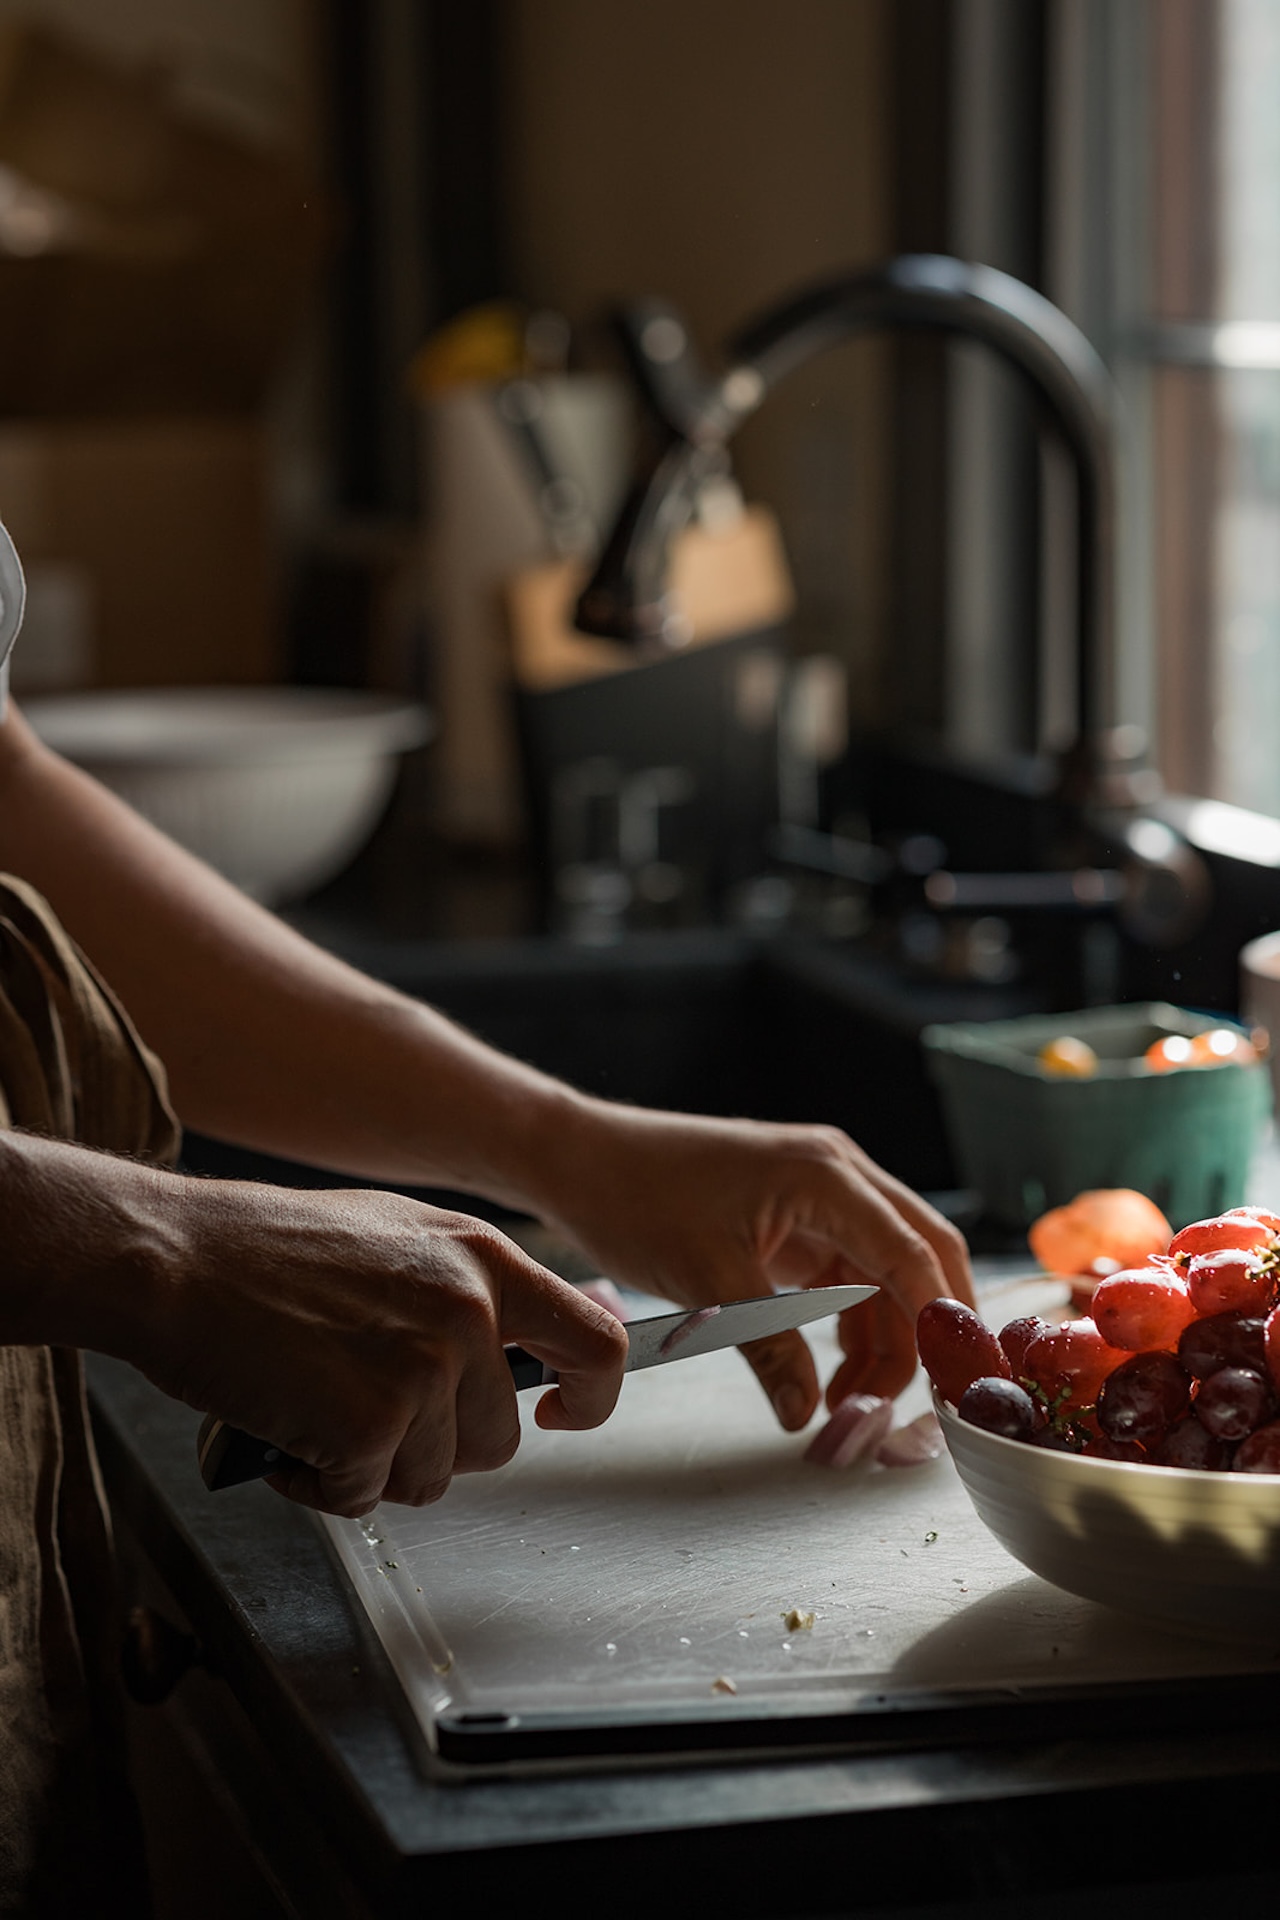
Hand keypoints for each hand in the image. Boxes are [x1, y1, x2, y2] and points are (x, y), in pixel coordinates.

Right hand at [143, 1180, 627, 1516]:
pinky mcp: (370, 1423)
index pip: (596, 1343)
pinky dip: (321, 1482)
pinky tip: (287, 1429)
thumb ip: (465, 1285)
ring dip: (373, 1464)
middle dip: (435, 1443)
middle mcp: (469, 1309)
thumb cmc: (265, 1247)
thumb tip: (520, 1343)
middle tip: (366, 1407)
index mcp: (483, 1257)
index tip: (560, 1414)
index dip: (590, 1398)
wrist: (174, 1257)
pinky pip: (364, 1498)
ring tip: (317, 1404)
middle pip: (499, 1438)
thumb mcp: (398, 1236)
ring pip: (433, 1477)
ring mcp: (424, 1366)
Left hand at [539, 1104, 973, 1427]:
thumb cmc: (638, 1199)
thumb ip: (771, 1350)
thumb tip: (806, 1418)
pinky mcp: (799, 1214)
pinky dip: (849, 1323)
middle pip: (921, 1258)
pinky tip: (828, 1375)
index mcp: (828, 1176)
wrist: (582, 1161)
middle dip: (926, 1335)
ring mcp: (821, 1193)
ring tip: (846, 1404)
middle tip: (915, 1406)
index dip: (943, 1323)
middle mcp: (839, 1175)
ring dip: (882, 1338)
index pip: (916, 1254)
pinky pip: (849, 1273)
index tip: (955, 1386)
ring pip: (886, 1274)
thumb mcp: (709, 1284)